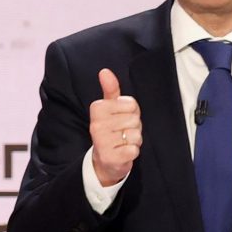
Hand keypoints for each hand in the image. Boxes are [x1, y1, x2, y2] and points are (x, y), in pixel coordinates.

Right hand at [89, 68, 141, 186]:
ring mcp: (102, 142)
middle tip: (122, 132)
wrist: (105, 159)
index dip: (132, 112)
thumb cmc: (111, 130)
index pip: (131, 104)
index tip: (122, 118)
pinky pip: (134, 150)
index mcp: (97, 109)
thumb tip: (105, 71)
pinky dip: (133, 152)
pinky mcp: (110, 157)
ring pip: (135, 134)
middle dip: (134, 127)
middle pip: (134, 119)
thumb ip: (110, 89)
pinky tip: (123, 152)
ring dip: (134, 140)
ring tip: (123, 142)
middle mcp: (96, 125)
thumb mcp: (110, 108)